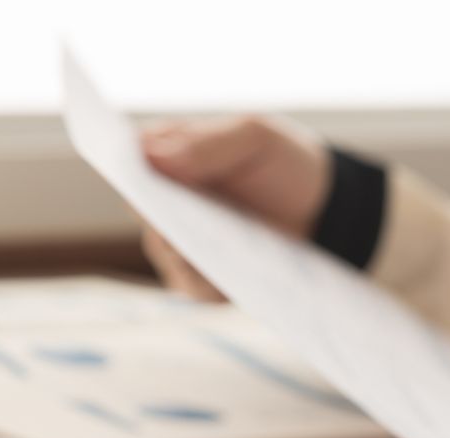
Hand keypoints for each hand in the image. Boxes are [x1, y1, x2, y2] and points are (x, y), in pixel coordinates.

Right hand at [139, 116, 330, 299]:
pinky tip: (228, 278)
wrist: (321, 208)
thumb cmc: (281, 162)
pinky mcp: (204, 277)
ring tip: (207, 252)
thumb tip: (150, 156)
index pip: (133, 165)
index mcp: (169, 156)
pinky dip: (209, 284)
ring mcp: (182, 242)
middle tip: (174, 224)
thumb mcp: (254, 138)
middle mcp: (167, 202)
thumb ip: (205, 144)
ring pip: (165, 254)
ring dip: (184, 255)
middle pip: (144, 214)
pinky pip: (195, 287)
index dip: (129, 174)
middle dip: (159, 219)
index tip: (137, 183)